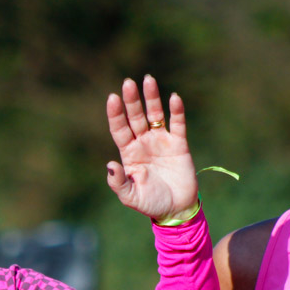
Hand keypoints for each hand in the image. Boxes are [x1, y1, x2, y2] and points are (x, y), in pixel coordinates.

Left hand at [105, 75, 197, 219]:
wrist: (176, 209)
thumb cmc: (150, 203)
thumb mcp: (131, 197)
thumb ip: (118, 183)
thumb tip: (110, 165)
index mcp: (129, 154)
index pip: (120, 129)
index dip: (116, 114)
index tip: (112, 98)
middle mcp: (143, 143)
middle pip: (135, 117)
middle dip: (132, 100)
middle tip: (128, 83)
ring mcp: (161, 141)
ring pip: (155, 115)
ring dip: (152, 98)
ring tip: (148, 79)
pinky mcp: (179, 144)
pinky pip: (178, 124)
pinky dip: (177, 111)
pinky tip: (174, 98)